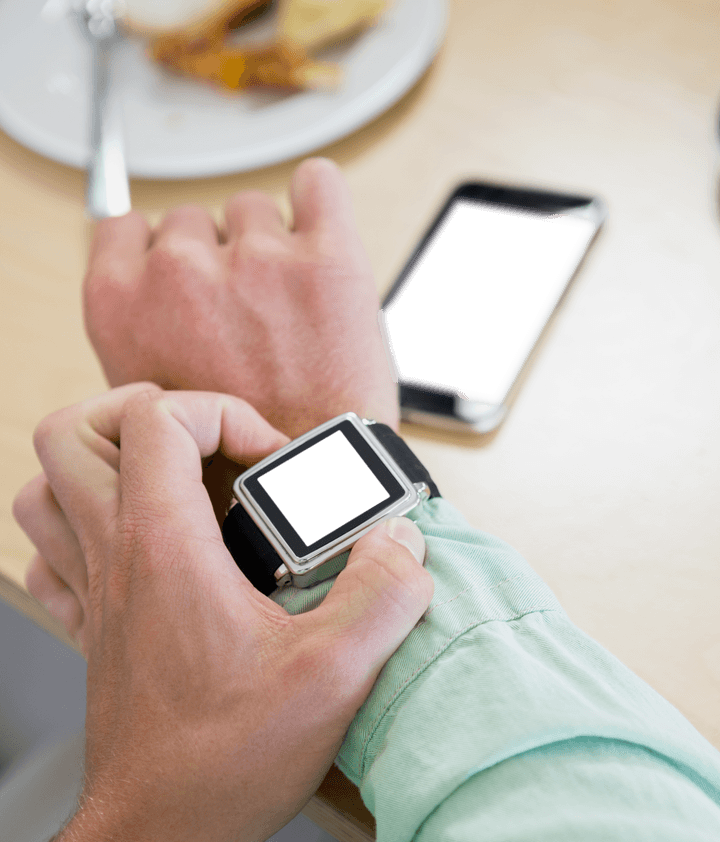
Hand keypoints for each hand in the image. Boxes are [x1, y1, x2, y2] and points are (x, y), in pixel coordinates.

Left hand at [11, 384, 432, 841]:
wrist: (154, 838)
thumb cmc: (225, 764)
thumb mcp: (333, 677)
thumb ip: (381, 596)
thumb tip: (402, 544)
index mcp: (166, 550)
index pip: (156, 418)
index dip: (220, 413)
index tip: (270, 461)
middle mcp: (116, 559)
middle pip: (74, 432)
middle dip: (142, 410)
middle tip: (205, 442)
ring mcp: (96, 594)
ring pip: (46, 487)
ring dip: (101, 459)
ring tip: (168, 475)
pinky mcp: (95, 630)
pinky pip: (52, 552)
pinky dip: (81, 526)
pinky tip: (134, 544)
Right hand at [83, 158, 399, 440]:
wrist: (312, 497)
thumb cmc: (232, 470)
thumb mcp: (148, 407)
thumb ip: (142, 338)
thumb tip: (153, 295)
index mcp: (120, 304)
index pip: (124, 228)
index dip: (160, 259)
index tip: (184, 285)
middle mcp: (179, 271)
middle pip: (193, 222)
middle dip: (219, 263)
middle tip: (246, 323)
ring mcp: (255, 260)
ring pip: (254, 212)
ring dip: (270, 248)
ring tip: (289, 316)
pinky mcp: (327, 259)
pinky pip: (319, 185)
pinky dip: (320, 206)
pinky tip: (320, 247)